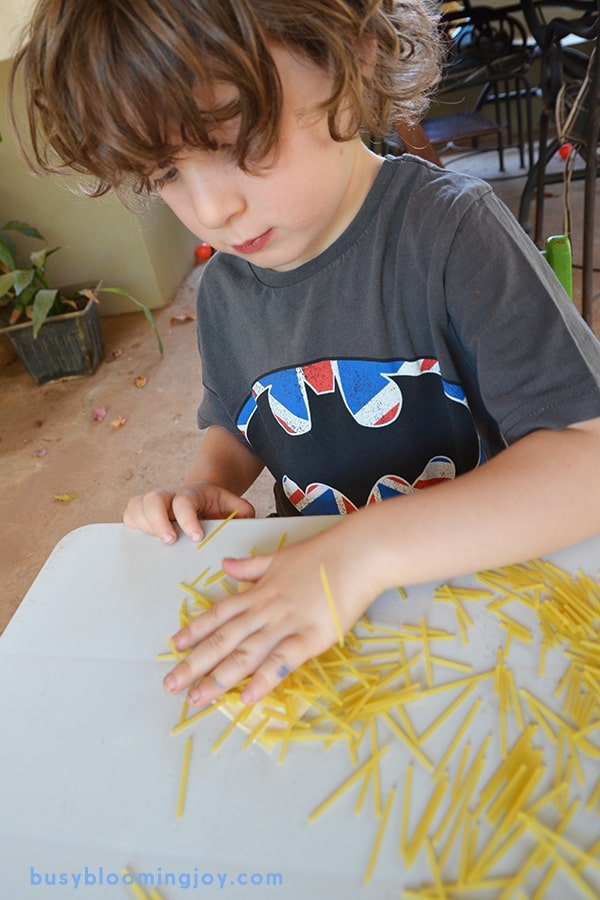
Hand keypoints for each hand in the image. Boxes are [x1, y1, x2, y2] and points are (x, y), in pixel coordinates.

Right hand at [123, 481, 254, 543]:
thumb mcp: (233, 505)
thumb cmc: (216, 506)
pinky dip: (133, 527)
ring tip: (157, 542)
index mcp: (193, 493)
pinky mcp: (143, 514)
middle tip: (170, 541)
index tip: (196, 537)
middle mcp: (170, 495)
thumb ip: (242, 511)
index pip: (184, 501)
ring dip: (143, 524)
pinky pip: (130, 515)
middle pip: (153, 498)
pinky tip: (145, 540)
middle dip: (158, 521)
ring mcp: (154, 504)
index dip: (187, 519)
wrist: (202, 498)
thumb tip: (246, 520)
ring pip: (137, 505)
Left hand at [163, 521, 382, 705]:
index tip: (174, 646)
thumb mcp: (279, 557)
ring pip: (245, 654)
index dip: (195, 630)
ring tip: (197, 698)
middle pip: (224, 639)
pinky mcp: (311, 638)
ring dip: (219, 678)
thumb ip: (251, 566)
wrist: (357, 553)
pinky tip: (247, 697)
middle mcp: (265, 610)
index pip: (219, 614)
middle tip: (171, 685)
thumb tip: (225, 564)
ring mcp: (287, 624)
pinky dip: (263, 679)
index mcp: (258, 592)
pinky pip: (282, 661)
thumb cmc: (322, 554)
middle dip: (195, 663)